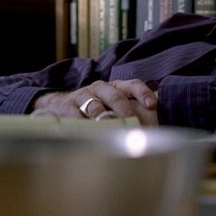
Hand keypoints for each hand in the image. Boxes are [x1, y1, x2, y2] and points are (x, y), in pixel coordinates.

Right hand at [32, 79, 157, 125]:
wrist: (59, 106)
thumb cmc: (94, 108)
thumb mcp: (111, 106)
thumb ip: (130, 112)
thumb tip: (155, 122)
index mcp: (115, 87)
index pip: (132, 85)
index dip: (142, 93)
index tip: (152, 105)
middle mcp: (100, 88)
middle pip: (115, 95)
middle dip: (124, 108)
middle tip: (131, 120)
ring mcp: (83, 96)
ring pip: (94, 104)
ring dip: (102, 115)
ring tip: (108, 125)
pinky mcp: (67, 106)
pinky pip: (75, 114)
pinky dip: (81, 123)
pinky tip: (86, 131)